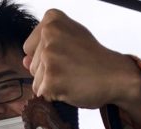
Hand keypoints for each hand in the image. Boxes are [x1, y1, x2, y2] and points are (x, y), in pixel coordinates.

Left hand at [23, 9, 140, 116]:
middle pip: (32, 66)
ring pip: (36, 81)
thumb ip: (45, 48)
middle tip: (73, 69)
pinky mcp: (51, 78)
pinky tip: (71, 88)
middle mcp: (48, 34)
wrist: (116, 76)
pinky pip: (42, 94)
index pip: (30, 48)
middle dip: (49, 73)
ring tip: (73, 78)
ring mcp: (49, 56)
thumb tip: (24, 62)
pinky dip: (55, 96)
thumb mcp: (71, 42)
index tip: (68, 57)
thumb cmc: (95, 60)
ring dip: (53, 86)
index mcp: (52, 19)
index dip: (46, 58)